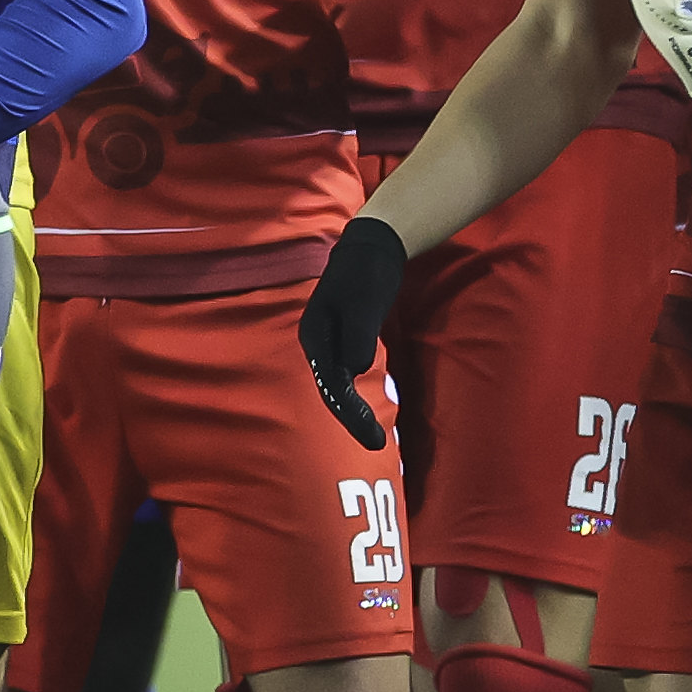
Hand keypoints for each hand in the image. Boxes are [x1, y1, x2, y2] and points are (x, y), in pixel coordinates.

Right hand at [297, 215, 406, 451]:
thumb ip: (357, 335)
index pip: (330, 385)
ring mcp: (329, 342)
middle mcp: (317, 342)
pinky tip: (366, 407)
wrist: (372, 246)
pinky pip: (346, 374)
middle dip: (351, 419)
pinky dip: (356, 394)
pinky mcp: (343, 339)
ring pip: (337, 384)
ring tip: (372, 435)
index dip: (350, 415)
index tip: (372, 438)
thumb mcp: (364, 302)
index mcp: (315, 335)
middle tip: (376, 445)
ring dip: (352, 410)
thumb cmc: (367, 272)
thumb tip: (355, 368)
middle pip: (330, 389)